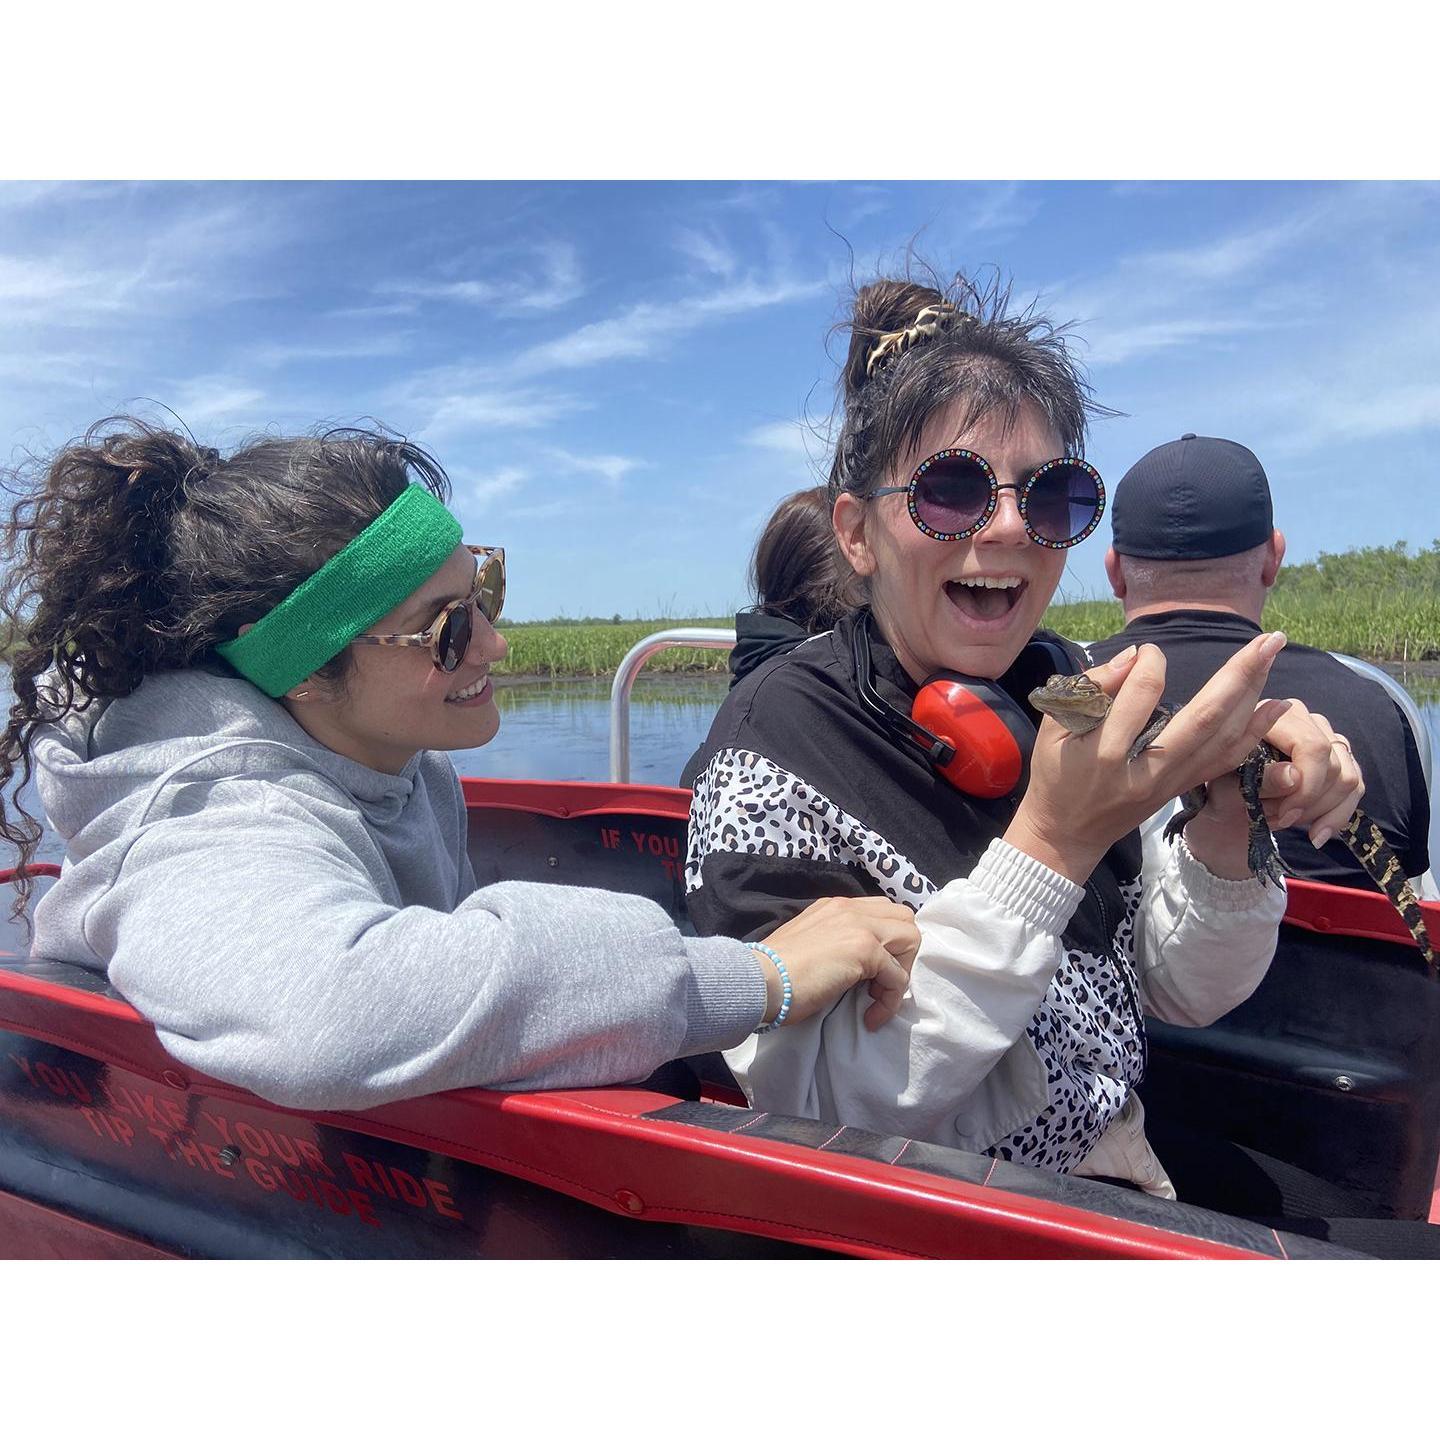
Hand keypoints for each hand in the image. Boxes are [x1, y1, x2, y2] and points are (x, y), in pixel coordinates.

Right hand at [760, 896, 920, 1031]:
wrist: (760, 980)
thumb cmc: (776, 972)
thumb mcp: (809, 944)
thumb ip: (834, 942)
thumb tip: (854, 965)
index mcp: (835, 907)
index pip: (882, 911)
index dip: (886, 943)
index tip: (871, 974)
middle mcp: (850, 908)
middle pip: (905, 919)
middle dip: (902, 955)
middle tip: (878, 984)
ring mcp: (859, 926)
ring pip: (911, 939)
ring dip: (901, 973)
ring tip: (875, 998)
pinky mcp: (865, 949)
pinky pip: (899, 977)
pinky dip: (890, 1001)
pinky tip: (870, 1017)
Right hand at [1006, 633, 1292, 882]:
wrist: (1067, 835)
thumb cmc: (1056, 778)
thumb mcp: (1052, 732)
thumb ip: (1089, 691)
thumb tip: (1134, 658)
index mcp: (1107, 752)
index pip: (1142, 693)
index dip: (1148, 663)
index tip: (1145, 653)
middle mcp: (1149, 768)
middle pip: (1204, 716)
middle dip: (1239, 673)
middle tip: (1268, 639)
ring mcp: (1172, 782)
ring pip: (1223, 737)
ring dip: (1254, 695)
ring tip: (1274, 655)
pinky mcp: (1184, 788)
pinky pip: (1226, 760)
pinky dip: (1254, 731)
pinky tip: (1275, 706)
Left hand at [1166, 700, 1365, 877]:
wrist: (1229, 801)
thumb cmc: (1224, 788)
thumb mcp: (1230, 787)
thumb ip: (1260, 780)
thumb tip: (1294, 776)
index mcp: (1274, 717)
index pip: (1314, 747)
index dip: (1307, 786)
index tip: (1286, 814)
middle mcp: (1307, 720)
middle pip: (1334, 766)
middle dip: (1308, 804)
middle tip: (1276, 819)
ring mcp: (1327, 738)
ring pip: (1348, 779)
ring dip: (1320, 811)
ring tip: (1285, 820)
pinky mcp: (1339, 760)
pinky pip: (1355, 788)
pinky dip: (1337, 816)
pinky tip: (1316, 833)